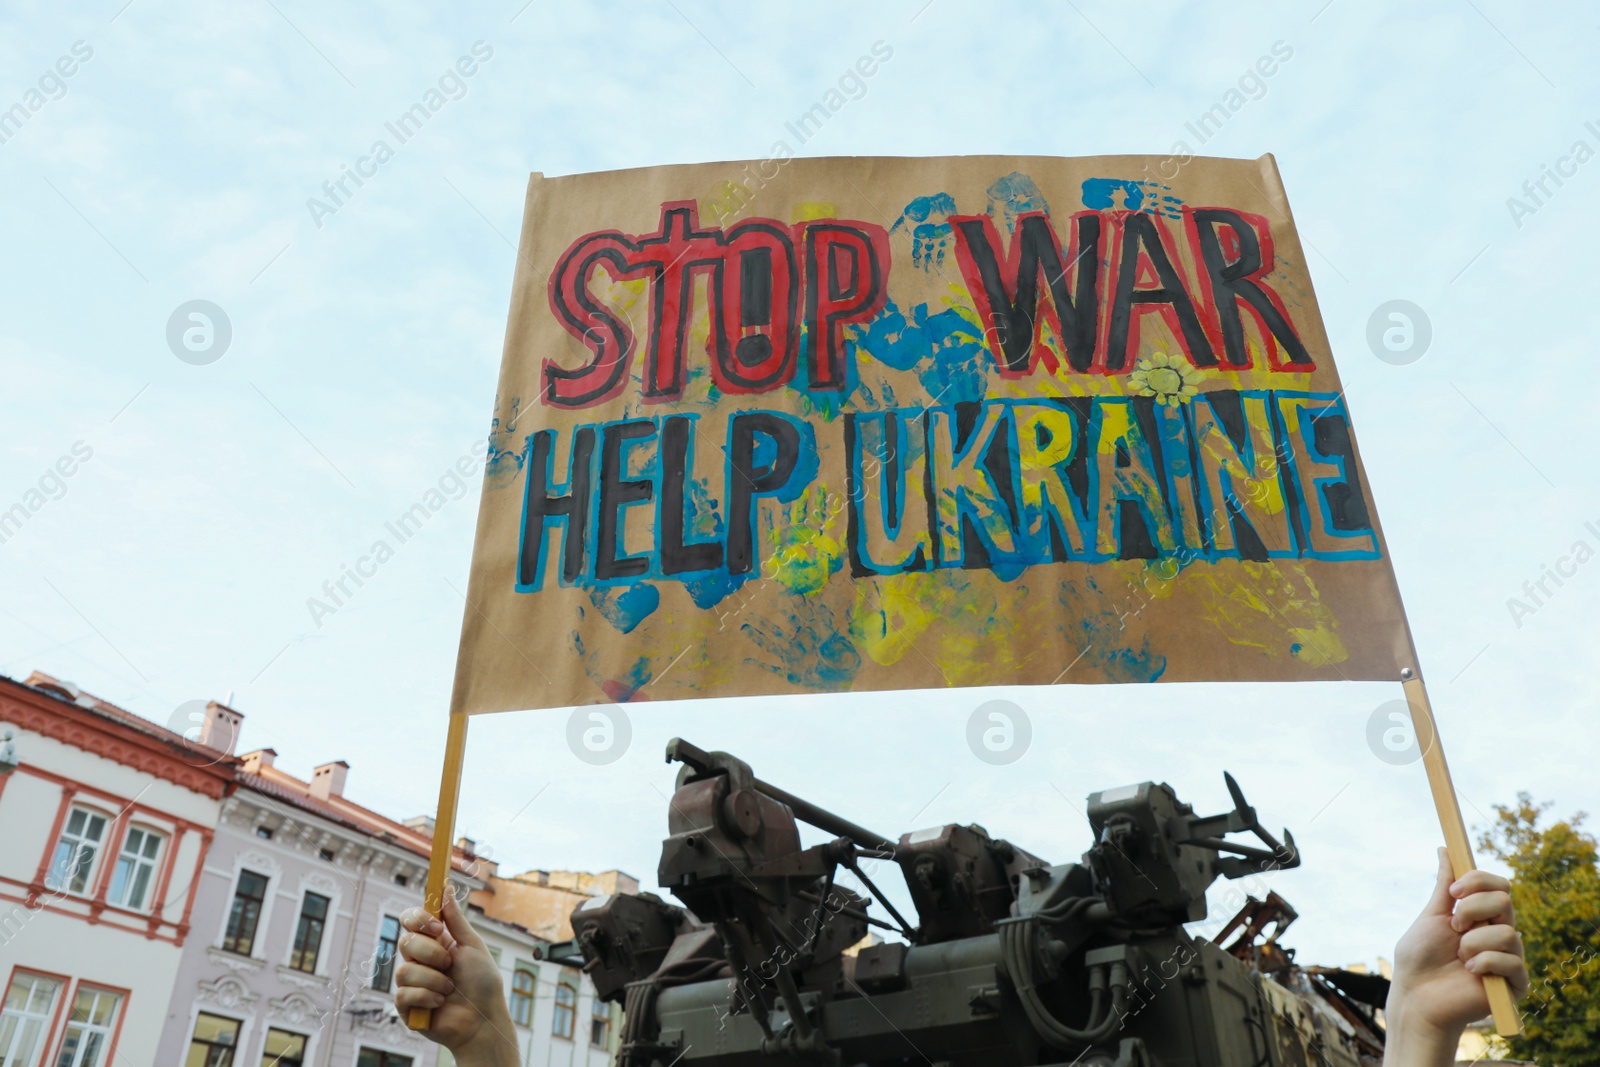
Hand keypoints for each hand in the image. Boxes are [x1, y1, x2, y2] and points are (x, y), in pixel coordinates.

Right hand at [395, 892, 517, 1066]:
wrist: (483, 1020)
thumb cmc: (483, 983)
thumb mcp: (473, 946)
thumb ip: (456, 919)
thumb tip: (446, 887)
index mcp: (434, 942)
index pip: (411, 921)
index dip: (419, 920)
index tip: (438, 928)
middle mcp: (419, 960)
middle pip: (405, 941)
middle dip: (431, 953)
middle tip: (450, 964)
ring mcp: (411, 983)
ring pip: (404, 970)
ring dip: (434, 979)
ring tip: (450, 989)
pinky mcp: (406, 1006)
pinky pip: (403, 993)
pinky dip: (427, 997)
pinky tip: (440, 1003)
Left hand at [1383, 849, 1528, 1065]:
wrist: (1416, 997)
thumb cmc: (1419, 958)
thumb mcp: (1431, 916)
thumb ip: (1445, 886)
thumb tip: (1445, 849)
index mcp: (1480, 915)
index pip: (1498, 885)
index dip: (1478, 882)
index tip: (1454, 893)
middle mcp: (1498, 932)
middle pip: (1506, 900)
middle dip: (1473, 909)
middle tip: (1453, 926)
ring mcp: (1508, 957)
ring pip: (1508, 931)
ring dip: (1474, 942)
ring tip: (1459, 957)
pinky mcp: (1514, 983)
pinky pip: (1512, 961)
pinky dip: (1485, 962)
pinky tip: (1470, 972)